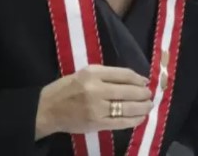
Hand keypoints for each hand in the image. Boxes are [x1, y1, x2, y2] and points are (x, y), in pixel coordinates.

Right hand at [35, 65, 152, 139]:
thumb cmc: (67, 88)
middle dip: (143, 94)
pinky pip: (120, 122)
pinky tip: (141, 118)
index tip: (145, 82)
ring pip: (127, 107)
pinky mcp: (96, 123)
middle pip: (129, 91)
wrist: (47, 109)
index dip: (138, 79)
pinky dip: (134, 120)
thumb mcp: (85, 73)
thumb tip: (136, 79)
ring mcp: (97, 108)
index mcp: (93, 74)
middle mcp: (96, 89)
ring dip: (142, 107)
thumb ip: (108, 75)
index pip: (124, 75)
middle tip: (149, 95)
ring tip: (148, 106)